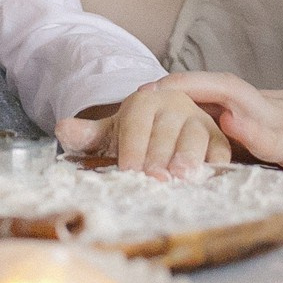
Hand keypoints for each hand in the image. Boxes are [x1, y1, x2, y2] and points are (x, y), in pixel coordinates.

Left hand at [54, 79, 230, 177]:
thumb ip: (86, 134)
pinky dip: (215, 163)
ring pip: (195, 136)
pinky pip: (220, 147)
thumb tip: (63, 129)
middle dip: (160, 157)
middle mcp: (173, 105)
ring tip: (182, 178)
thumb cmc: (131, 137)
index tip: (129, 170)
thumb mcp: (107, 134)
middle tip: (155, 180)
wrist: (158, 128)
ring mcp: (197, 120)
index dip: (132, 148)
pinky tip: (208, 178)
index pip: (137, 124)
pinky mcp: (216, 136)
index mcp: (143, 102)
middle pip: (166, 132)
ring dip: (189, 157)